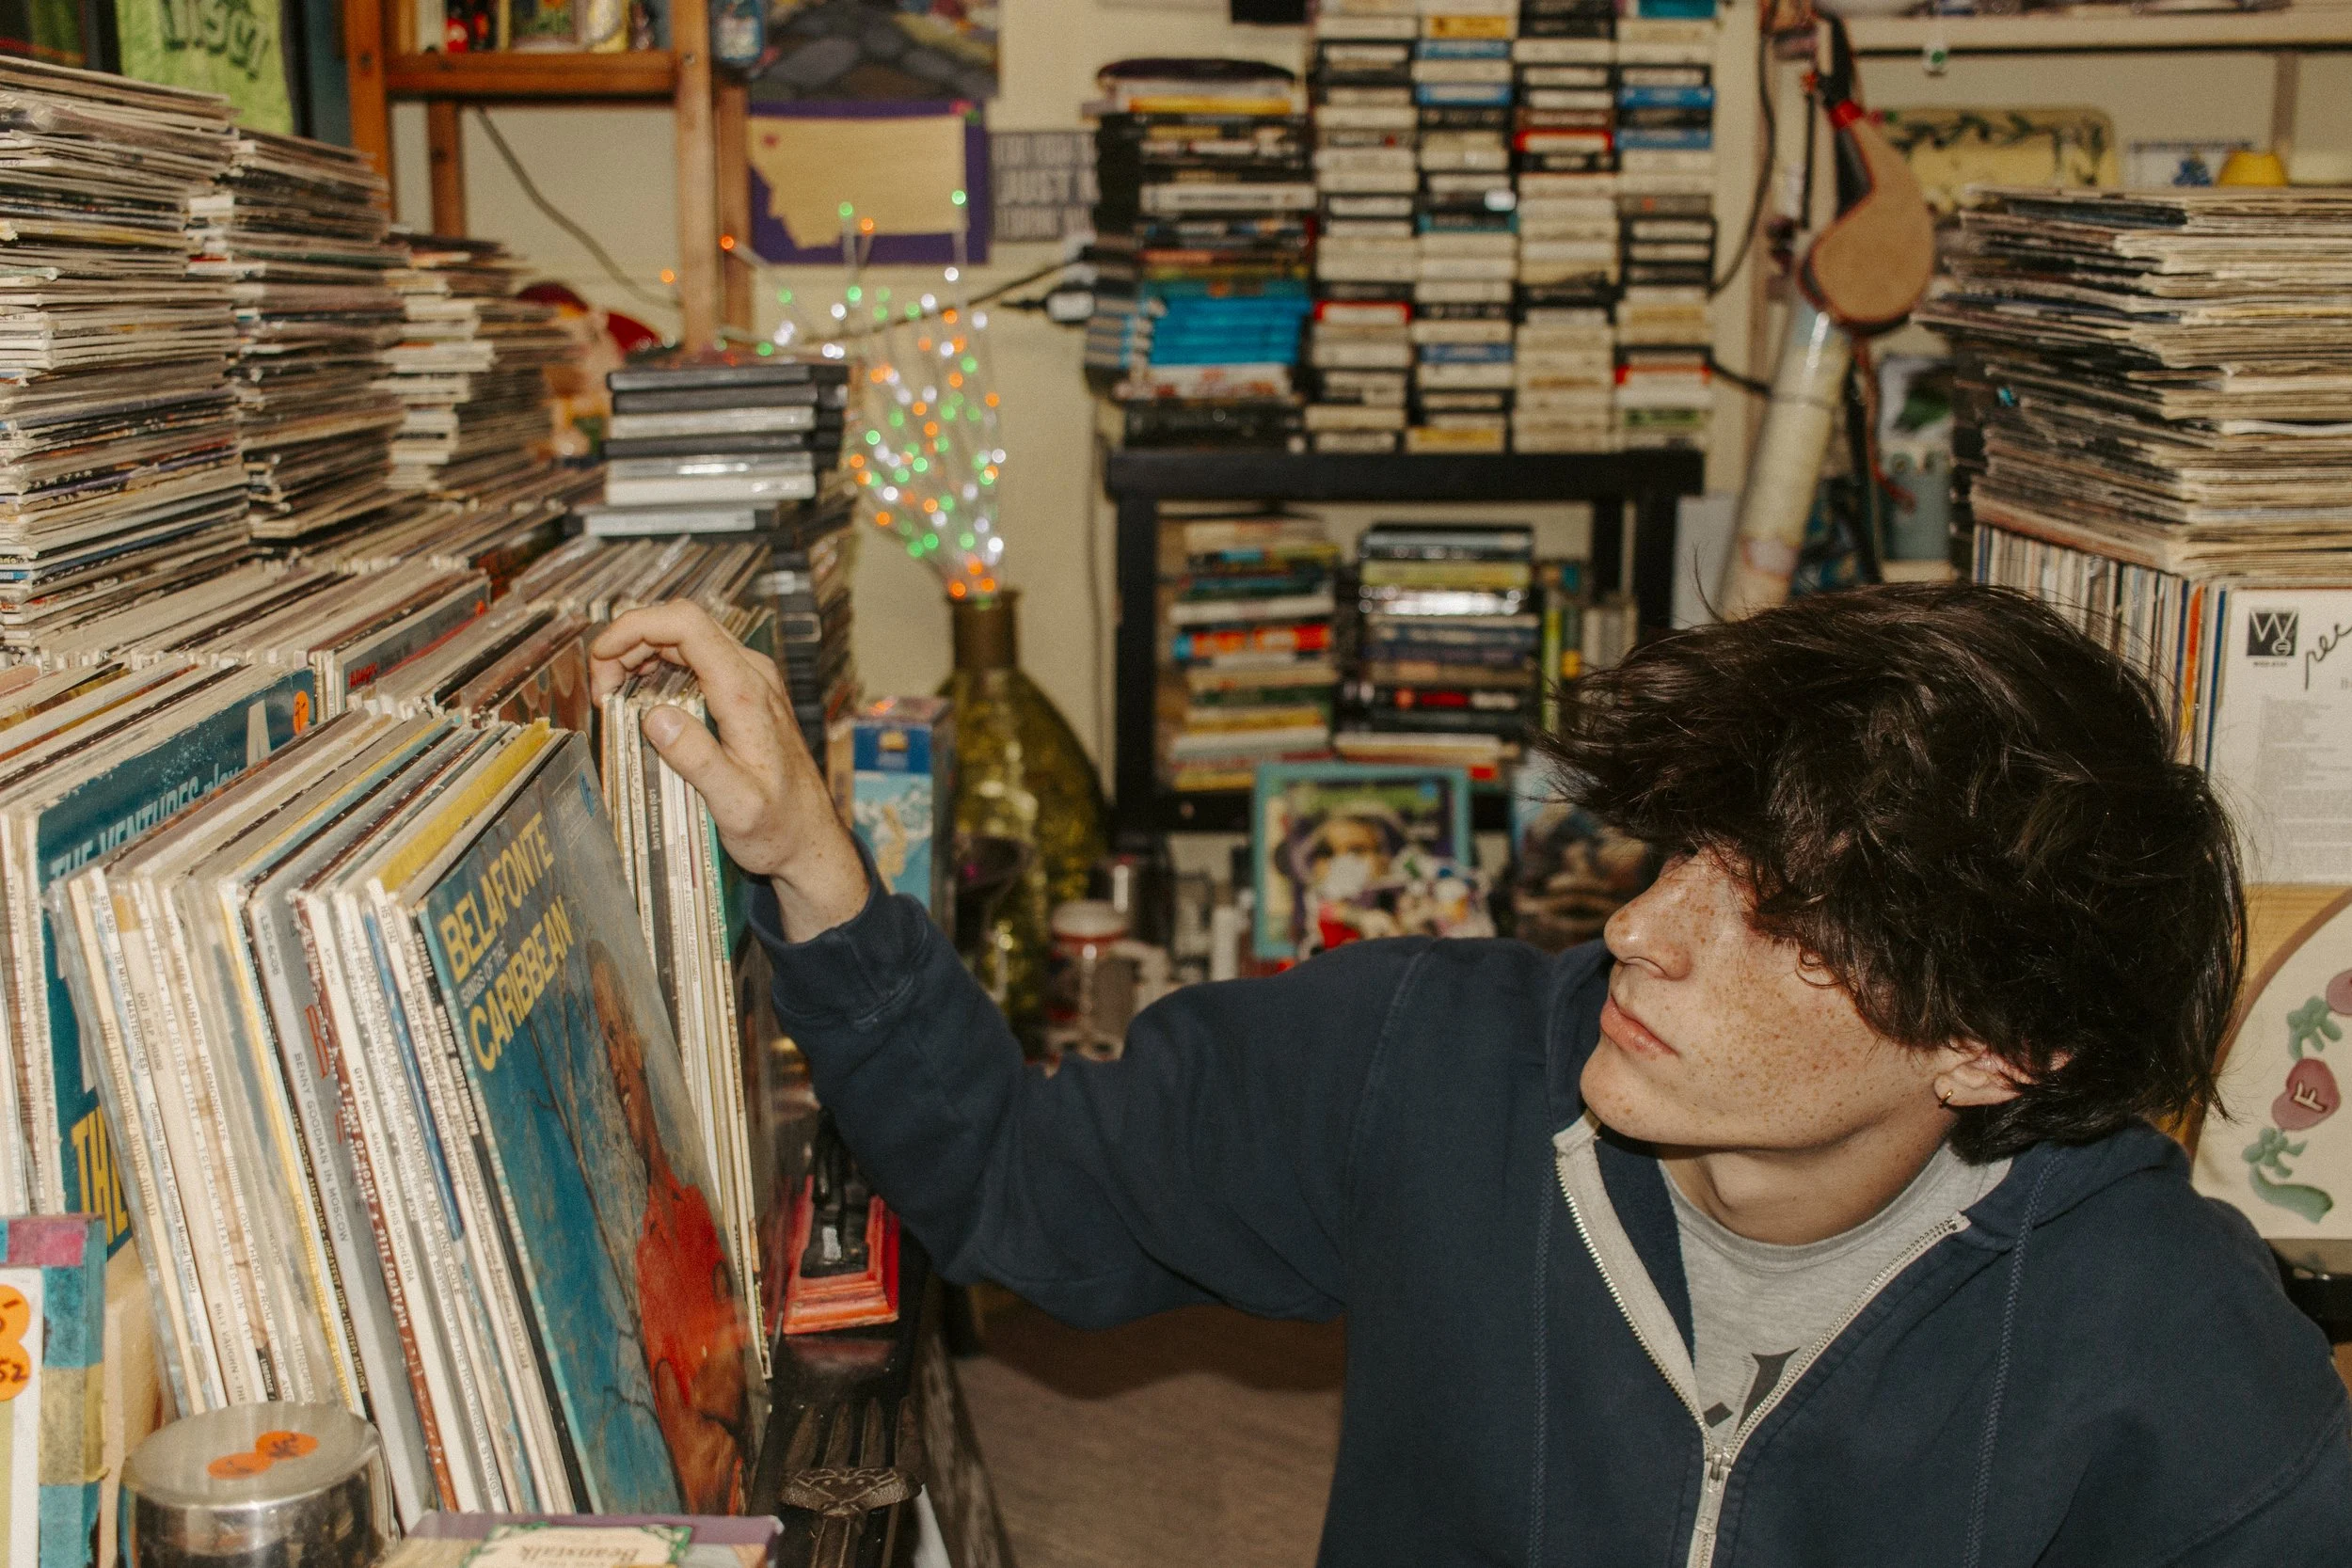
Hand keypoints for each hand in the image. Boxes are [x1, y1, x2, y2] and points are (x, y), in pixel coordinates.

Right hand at [589, 601, 868, 939]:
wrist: (811, 839)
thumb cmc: (778, 827)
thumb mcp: (735, 805)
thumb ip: (697, 759)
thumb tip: (655, 716)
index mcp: (746, 693)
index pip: (686, 625)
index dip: (635, 627)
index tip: (600, 657)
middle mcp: (752, 674)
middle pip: (680, 625)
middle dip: (629, 644)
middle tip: (601, 692)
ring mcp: (750, 680)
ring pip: (685, 640)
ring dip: (640, 656)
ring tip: (613, 697)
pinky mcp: (744, 693)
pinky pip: (694, 661)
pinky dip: (658, 669)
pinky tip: (640, 701)